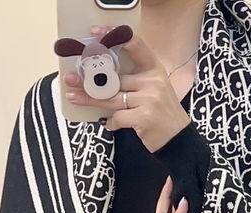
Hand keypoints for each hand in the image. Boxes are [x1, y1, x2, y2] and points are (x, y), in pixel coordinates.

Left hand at [63, 27, 190, 152]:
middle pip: (114, 77)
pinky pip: (118, 117)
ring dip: (90, 99)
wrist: (180, 140)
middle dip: (89, 79)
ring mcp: (149, 99)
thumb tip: (102, 77)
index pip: (134, 44)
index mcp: (154, 69)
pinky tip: (110, 125)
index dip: (114, 36)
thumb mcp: (154, 89)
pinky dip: (111, 122)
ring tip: (73, 97)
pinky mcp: (144, 117)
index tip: (96, 33)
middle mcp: (153, 81)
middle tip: (70, 78)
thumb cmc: (162, 114)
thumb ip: (134, 80)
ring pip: (111, 97)